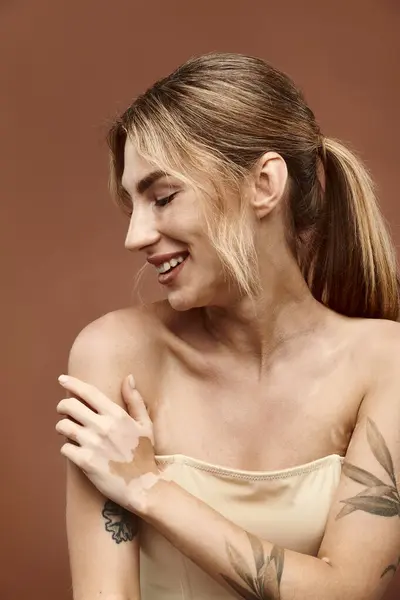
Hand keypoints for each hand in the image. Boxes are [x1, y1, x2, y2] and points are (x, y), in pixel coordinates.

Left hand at [55, 374, 159, 513]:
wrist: (143, 486)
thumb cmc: (145, 454)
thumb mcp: (145, 424)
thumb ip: (135, 400)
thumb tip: (128, 378)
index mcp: (117, 415)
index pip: (88, 392)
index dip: (72, 383)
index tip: (62, 379)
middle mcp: (103, 427)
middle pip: (70, 406)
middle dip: (63, 406)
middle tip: (63, 410)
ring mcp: (92, 444)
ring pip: (63, 426)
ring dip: (61, 426)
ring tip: (67, 430)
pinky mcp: (85, 462)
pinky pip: (64, 448)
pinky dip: (66, 447)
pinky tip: (73, 449)